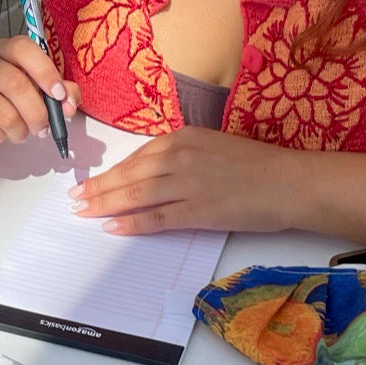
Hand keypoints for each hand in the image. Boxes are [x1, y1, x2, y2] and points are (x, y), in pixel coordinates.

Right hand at [0, 38, 79, 152]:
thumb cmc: (7, 95)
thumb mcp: (36, 86)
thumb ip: (60, 91)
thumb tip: (70, 103)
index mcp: (5, 50)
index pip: (23, 49)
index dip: (45, 72)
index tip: (60, 94)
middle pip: (14, 84)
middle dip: (37, 112)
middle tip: (44, 127)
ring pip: (1, 111)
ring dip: (20, 129)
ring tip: (22, 132)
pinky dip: (0, 137)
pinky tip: (1, 134)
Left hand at [68, 125, 301, 234]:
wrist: (291, 182)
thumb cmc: (259, 165)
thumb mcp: (215, 145)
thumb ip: (184, 154)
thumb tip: (155, 170)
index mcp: (184, 137)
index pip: (137, 156)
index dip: (111, 171)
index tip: (91, 180)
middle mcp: (180, 157)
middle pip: (128, 175)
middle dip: (97, 188)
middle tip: (74, 198)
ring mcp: (187, 184)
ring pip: (135, 195)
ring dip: (105, 205)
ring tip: (83, 212)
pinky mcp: (198, 211)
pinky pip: (155, 218)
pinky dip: (131, 223)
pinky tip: (112, 228)